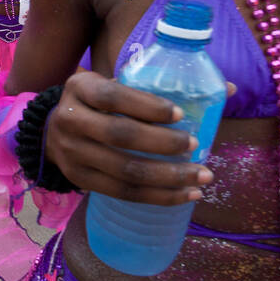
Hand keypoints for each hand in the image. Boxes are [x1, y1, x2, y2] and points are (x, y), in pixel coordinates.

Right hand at [46, 70, 211, 205]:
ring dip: (168, 177)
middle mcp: (70, 119)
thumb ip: (159, 85)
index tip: (180, 113)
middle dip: (162, 144)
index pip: (113, 96)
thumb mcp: (114, 83)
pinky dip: (157, 197)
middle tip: (196, 145)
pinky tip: (184, 195)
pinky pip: (122, 193)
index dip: (147, 106)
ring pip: (124, 171)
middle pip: (120, 135)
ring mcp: (72, 153)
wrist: (52, 130)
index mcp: (81, 87)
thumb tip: (227, 89)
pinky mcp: (79, 180)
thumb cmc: (98, 103)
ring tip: (202, 177)